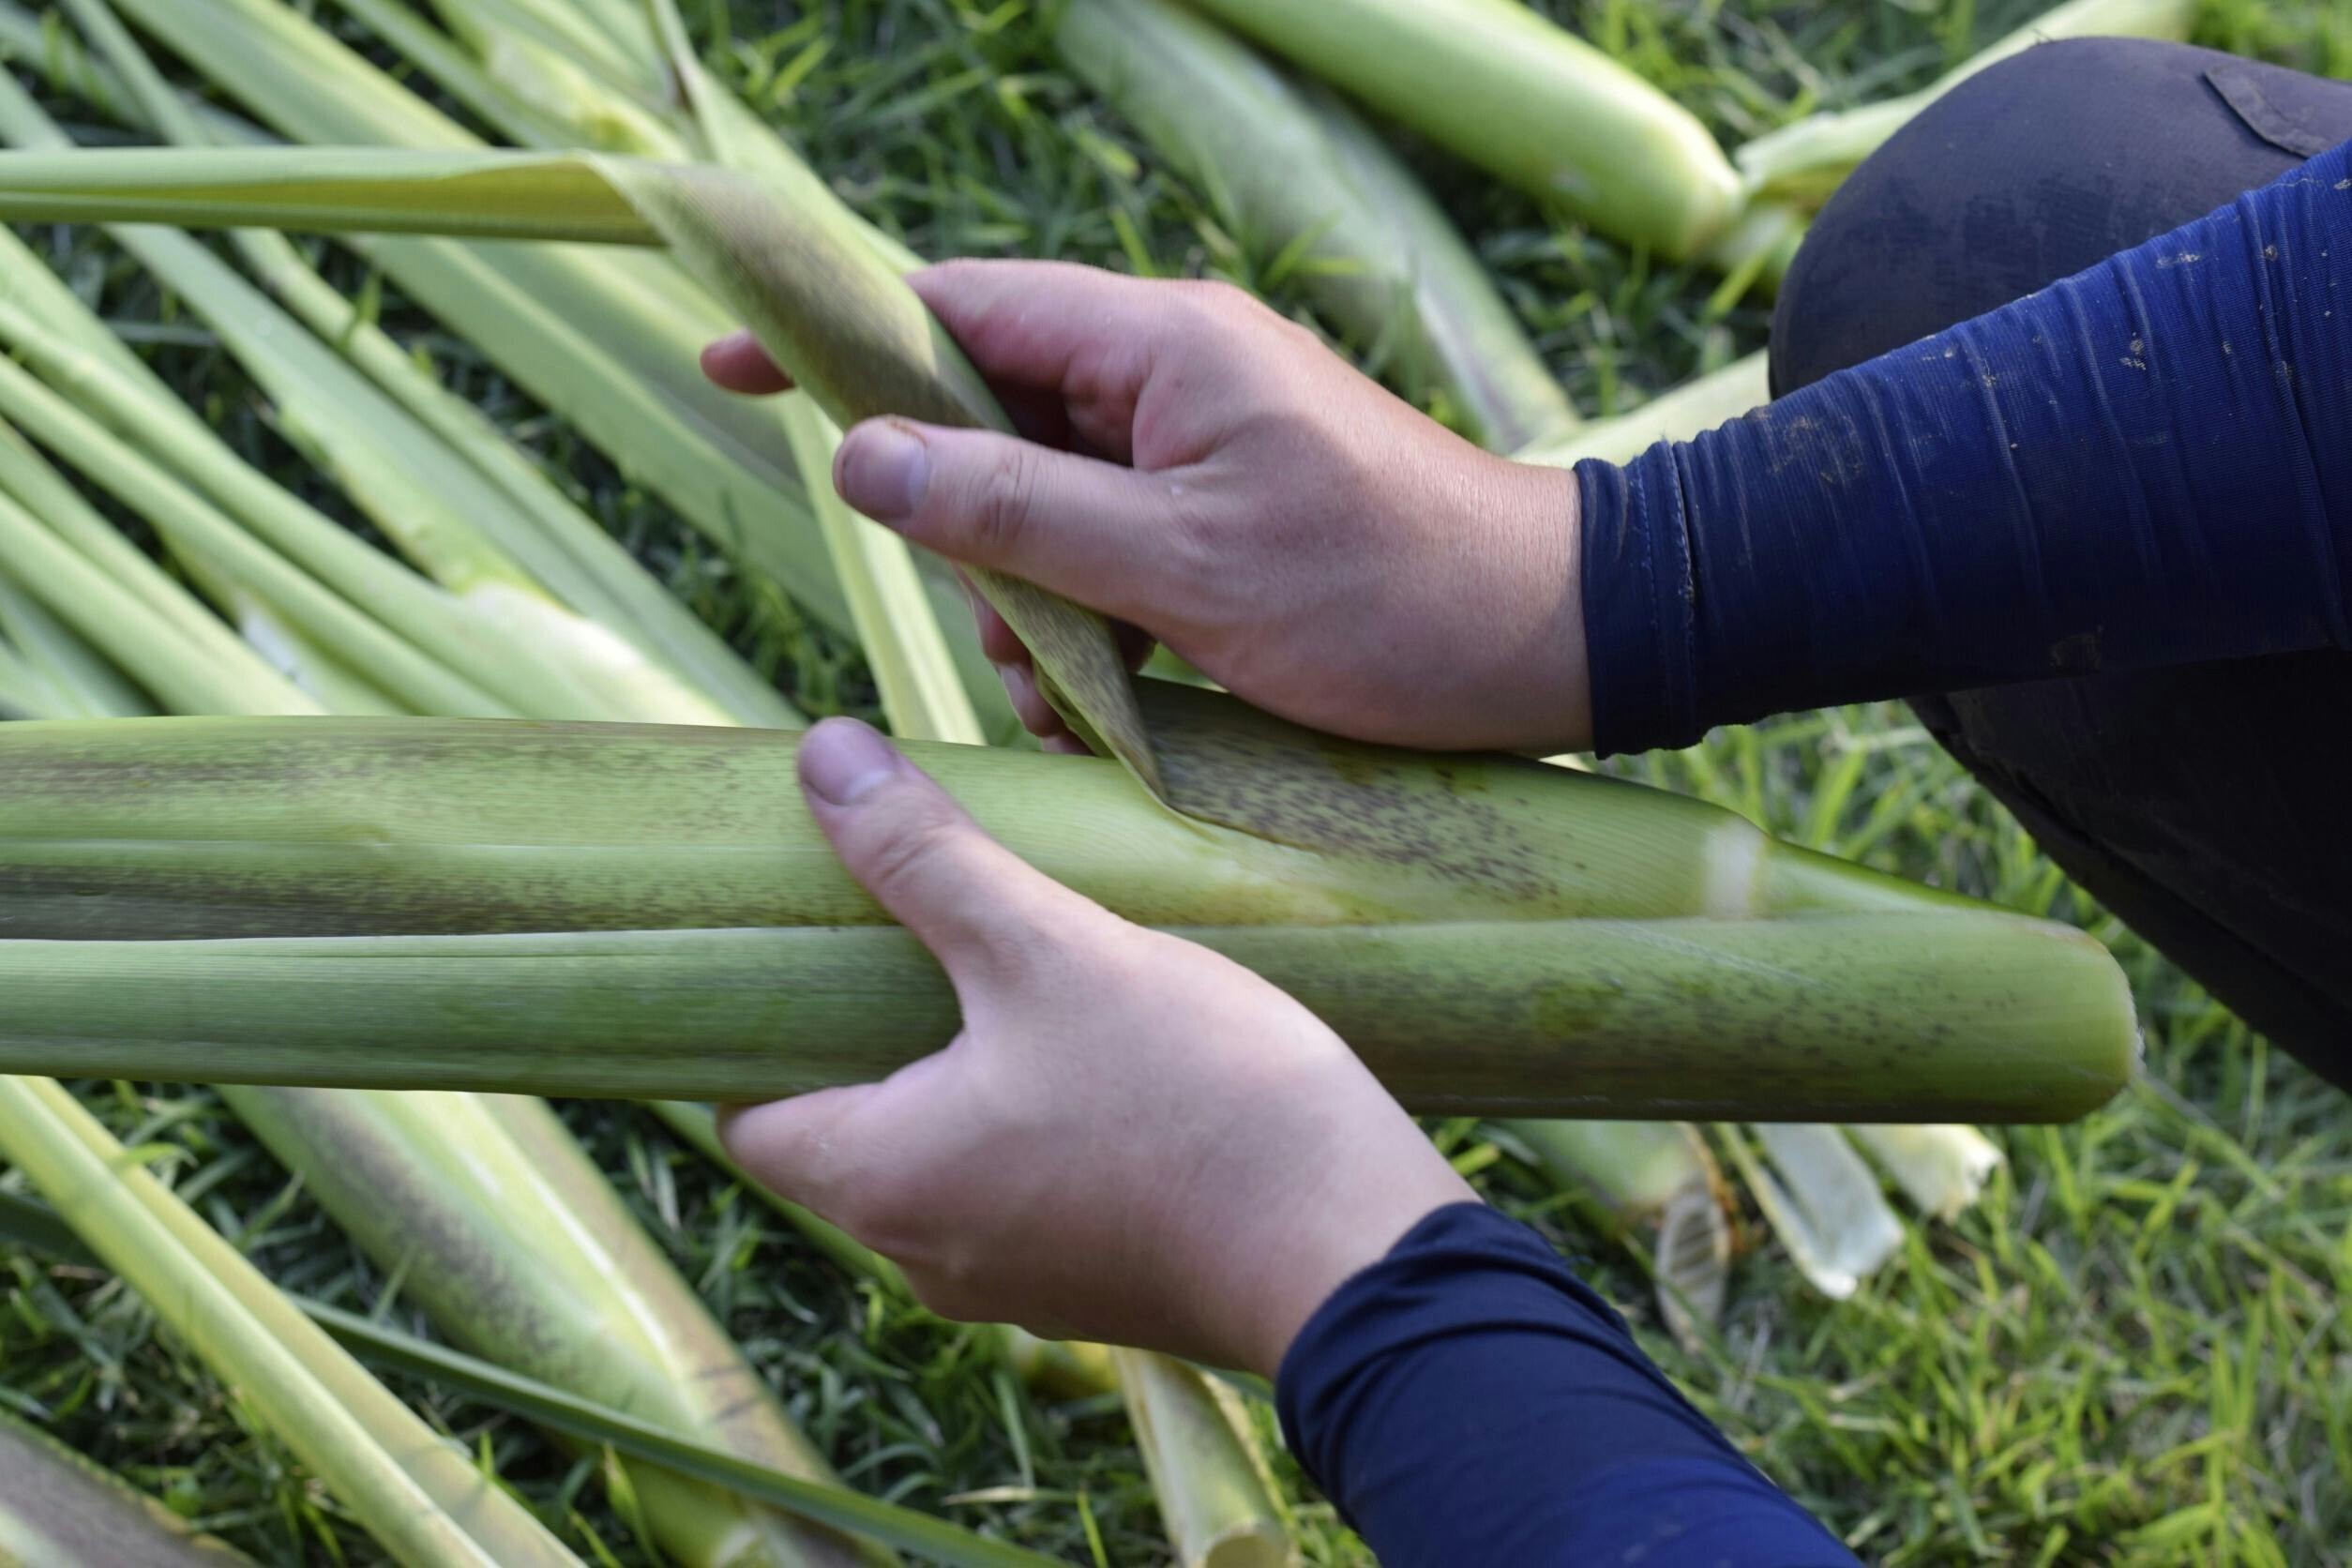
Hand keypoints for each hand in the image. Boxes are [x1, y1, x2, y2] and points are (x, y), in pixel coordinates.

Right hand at [703, 260, 1589, 754]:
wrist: (1545, 642)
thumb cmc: (1383, 596)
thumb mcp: (1178, 565)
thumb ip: (1013, 508)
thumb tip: (862, 455)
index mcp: (1156, 345)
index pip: (956, 308)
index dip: (840, 339)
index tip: (730, 368)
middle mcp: (1168, 376)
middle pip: (989, 421)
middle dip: (968, 538)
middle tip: (1013, 638)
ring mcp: (1197, 445)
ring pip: (1039, 506)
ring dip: (1032, 606)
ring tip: (1088, 696)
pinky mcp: (1221, 512)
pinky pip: (1105, 551)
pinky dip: (1089, 626)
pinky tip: (1115, 705)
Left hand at [720, 718, 1475, 1375]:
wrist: (1354, 1251)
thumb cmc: (1191, 1099)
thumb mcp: (1048, 950)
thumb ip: (926, 857)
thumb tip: (820, 756)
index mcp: (881, 1182)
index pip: (750, 1116)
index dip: (756, 1026)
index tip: (799, 943)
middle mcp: (927, 1256)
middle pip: (850, 1132)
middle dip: (873, 1032)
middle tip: (917, 928)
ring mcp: (1019, 1286)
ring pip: (947, 1161)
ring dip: (965, 1075)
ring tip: (1020, 973)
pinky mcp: (1103, 1287)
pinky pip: (1030, 1193)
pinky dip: (1036, 1125)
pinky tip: (1103, 1051)